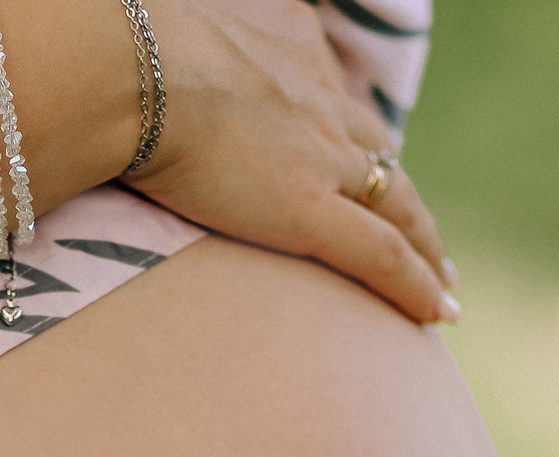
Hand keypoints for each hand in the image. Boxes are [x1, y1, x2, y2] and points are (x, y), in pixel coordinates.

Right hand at [128, 0, 456, 323]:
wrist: (132, 67)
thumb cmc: (118, 53)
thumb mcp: (157, 41)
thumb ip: (168, 63)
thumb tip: (134, 85)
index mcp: (285, 43)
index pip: (329, 96)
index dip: (346, 135)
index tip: (357, 161)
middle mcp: (319, 96)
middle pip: (377, 152)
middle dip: (401, 193)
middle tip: (420, 230)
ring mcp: (322, 155)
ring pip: (399, 205)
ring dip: (426, 244)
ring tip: (440, 279)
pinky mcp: (312, 210)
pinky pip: (382, 256)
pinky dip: (416, 286)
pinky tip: (440, 314)